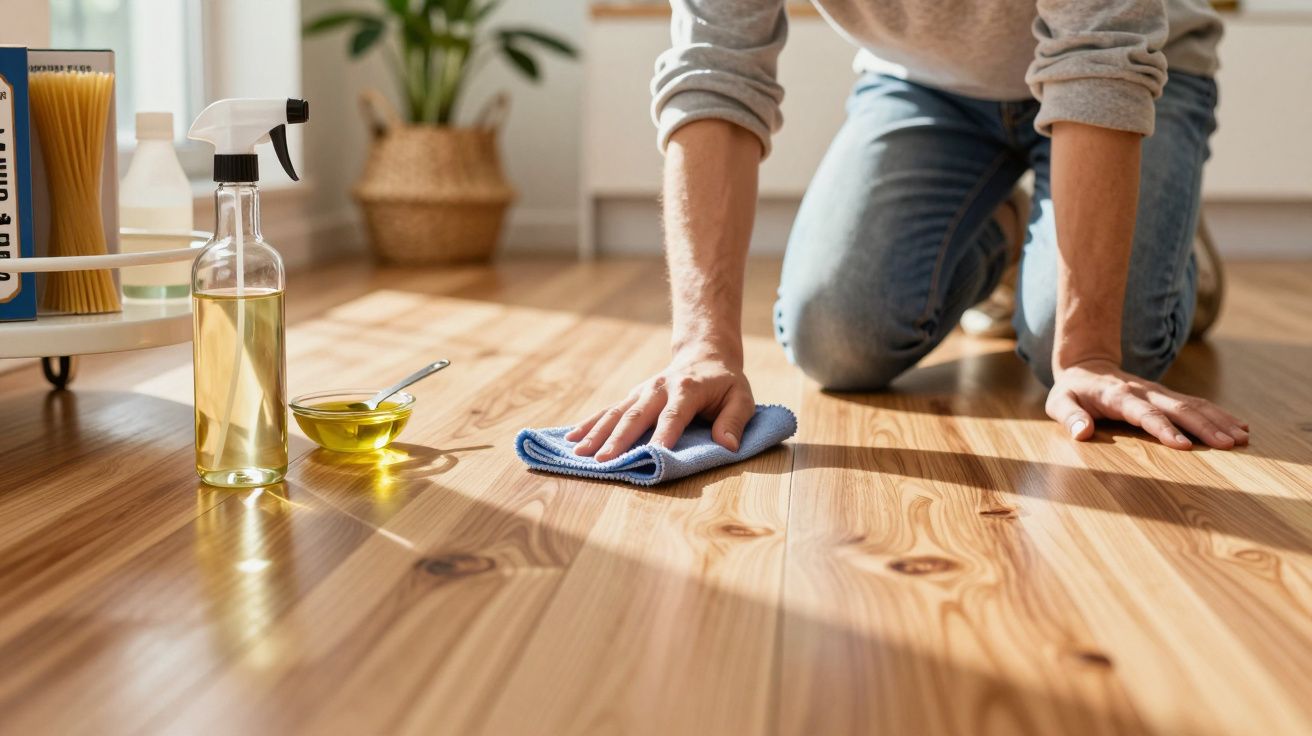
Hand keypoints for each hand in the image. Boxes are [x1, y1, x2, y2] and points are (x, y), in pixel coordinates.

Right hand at [566, 347, 755, 461]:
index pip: (674, 415)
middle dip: (619, 439)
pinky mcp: (632, 396)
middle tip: (604, 460)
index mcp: (687, 389)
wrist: (704, 354)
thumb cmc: (725, 383)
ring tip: (579, 452)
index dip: (664, 435)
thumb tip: (727, 445)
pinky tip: (571, 437)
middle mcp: (659, 388)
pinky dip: (589, 424)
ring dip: (597, 433)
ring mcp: (642, 392)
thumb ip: (735, 420)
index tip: (653, 455)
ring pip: (616, 413)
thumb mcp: (742, 397)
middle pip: (637, 415)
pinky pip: (608, 411)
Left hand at [1046, 359, 1248, 449]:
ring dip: (1219, 420)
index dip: (1163, 429)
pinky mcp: (1168, 396)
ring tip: (1243, 438)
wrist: (1086, 366)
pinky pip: (1197, 404)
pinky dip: (1219, 415)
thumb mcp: (1059, 403)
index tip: (1184, 446)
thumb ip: (1069, 417)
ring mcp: (1159, 392)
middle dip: (1205, 427)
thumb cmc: (1072, 391)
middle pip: (1179, 408)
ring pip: (1194, 404)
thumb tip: (1082, 433)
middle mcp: (1144, 392)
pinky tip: (1240, 427)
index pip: (1144, 414)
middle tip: (1229, 445)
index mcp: (1118, 396)